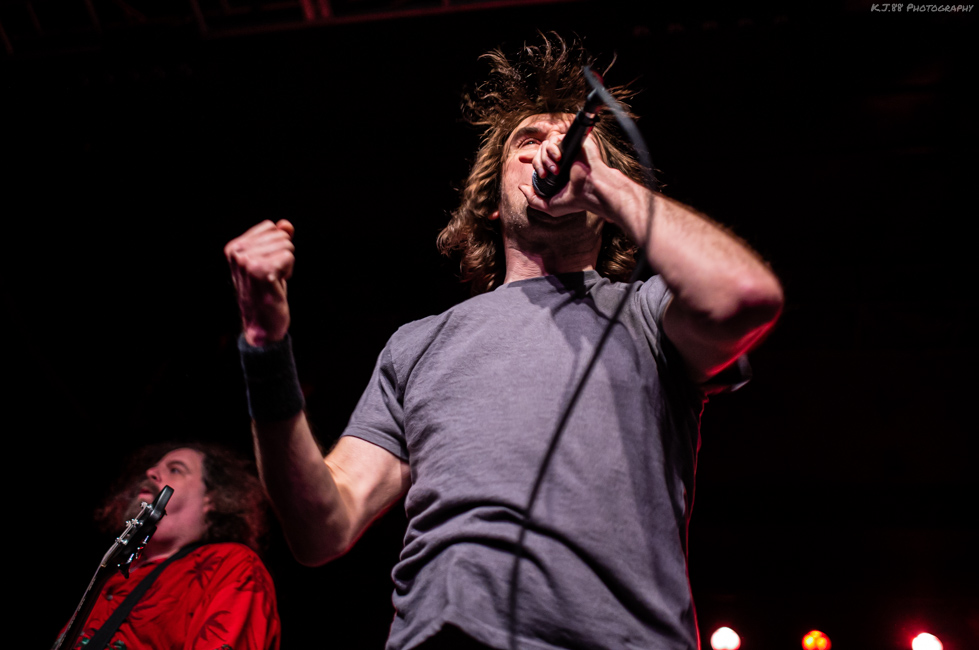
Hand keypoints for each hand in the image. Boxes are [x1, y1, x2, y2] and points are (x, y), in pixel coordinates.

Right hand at [224, 219, 294, 346]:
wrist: (262, 324)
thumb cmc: (266, 292)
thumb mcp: (270, 261)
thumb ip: (277, 240)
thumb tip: (286, 224)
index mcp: (234, 247)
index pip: (270, 227)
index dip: (276, 246)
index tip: (267, 266)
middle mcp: (237, 252)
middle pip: (280, 235)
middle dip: (283, 255)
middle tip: (271, 277)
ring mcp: (247, 261)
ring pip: (287, 246)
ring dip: (286, 265)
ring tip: (273, 281)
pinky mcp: (260, 271)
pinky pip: (289, 257)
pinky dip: (289, 271)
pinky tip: (276, 285)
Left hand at [519, 129, 606, 218]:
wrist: (591, 191)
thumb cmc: (575, 200)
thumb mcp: (550, 207)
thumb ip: (533, 200)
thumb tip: (522, 187)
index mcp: (557, 172)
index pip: (540, 160)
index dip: (529, 157)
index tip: (521, 158)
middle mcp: (563, 160)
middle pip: (540, 152)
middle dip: (537, 163)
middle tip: (544, 175)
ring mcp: (569, 150)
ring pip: (546, 144)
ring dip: (545, 158)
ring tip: (554, 170)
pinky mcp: (574, 142)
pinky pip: (555, 137)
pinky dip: (552, 148)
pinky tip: (559, 159)